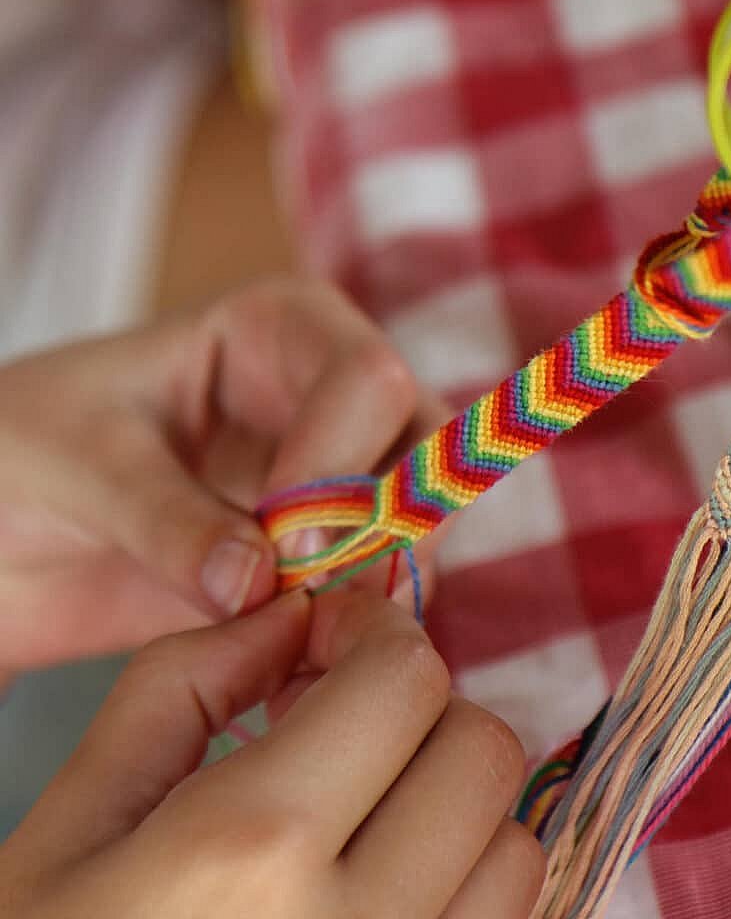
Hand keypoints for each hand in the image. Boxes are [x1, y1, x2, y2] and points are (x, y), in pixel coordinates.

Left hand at [0, 277, 446, 670]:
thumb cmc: (22, 450)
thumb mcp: (78, 464)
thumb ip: (168, 518)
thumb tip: (258, 583)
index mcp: (275, 330)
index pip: (366, 376)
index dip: (340, 462)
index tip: (287, 551)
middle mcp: (325, 398)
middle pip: (422, 444)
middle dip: (387, 525)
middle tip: (318, 599)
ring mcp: (334, 479)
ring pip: (420, 520)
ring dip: (383, 584)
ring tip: (311, 644)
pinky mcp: (324, 554)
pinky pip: (381, 584)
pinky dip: (362, 628)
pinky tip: (307, 667)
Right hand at [0, 592, 545, 916]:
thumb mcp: (71, 825)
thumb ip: (180, 686)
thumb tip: (291, 616)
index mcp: (252, 849)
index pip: (403, 680)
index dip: (375, 630)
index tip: (330, 639)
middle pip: (482, 752)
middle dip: (417, 707)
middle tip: (342, 720)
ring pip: (514, 845)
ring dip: (451, 798)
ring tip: (364, 809)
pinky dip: (465, 878)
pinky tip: (382, 880)